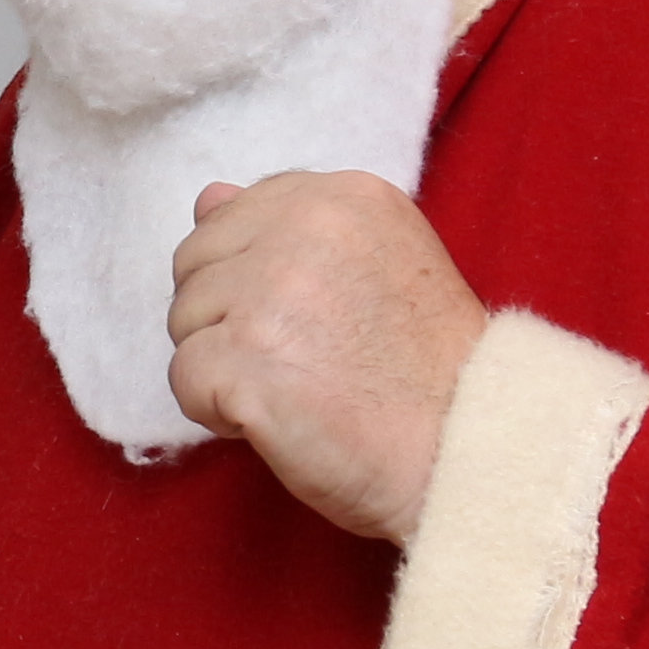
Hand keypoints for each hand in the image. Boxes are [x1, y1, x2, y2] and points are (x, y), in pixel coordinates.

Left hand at [164, 171, 488, 541]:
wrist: (464, 452)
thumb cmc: (425, 372)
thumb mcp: (375, 265)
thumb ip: (290, 227)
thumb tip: (209, 196)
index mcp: (343, 197)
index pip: (233, 216)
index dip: (252, 282)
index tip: (308, 322)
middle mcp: (306, 227)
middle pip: (196, 264)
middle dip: (227, 320)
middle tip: (302, 362)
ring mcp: (272, 291)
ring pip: (184, 322)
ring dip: (224, 368)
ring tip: (299, 391)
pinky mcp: (246, 357)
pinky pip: (183, 379)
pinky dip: (217, 412)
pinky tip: (279, 420)